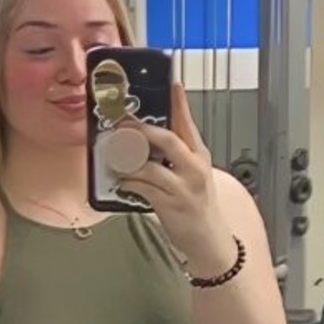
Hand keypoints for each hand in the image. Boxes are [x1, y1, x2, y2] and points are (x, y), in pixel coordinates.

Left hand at [119, 81, 236, 274]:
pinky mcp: (170, 205)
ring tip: (114, 155)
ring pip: (150, 165)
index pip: (187, 123)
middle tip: (122, 123)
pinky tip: (121, 181)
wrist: (209, 240)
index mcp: (199, 155)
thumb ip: (176, 156)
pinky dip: (129, 182)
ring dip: (128, 159)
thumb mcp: (193, 174)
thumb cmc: (197, 205)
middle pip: (166, 139)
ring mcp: (183, 187)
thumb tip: (148, 139)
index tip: (171, 83)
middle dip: (140, 130)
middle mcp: (193, 168)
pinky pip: (143, 188)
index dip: (178, 102)